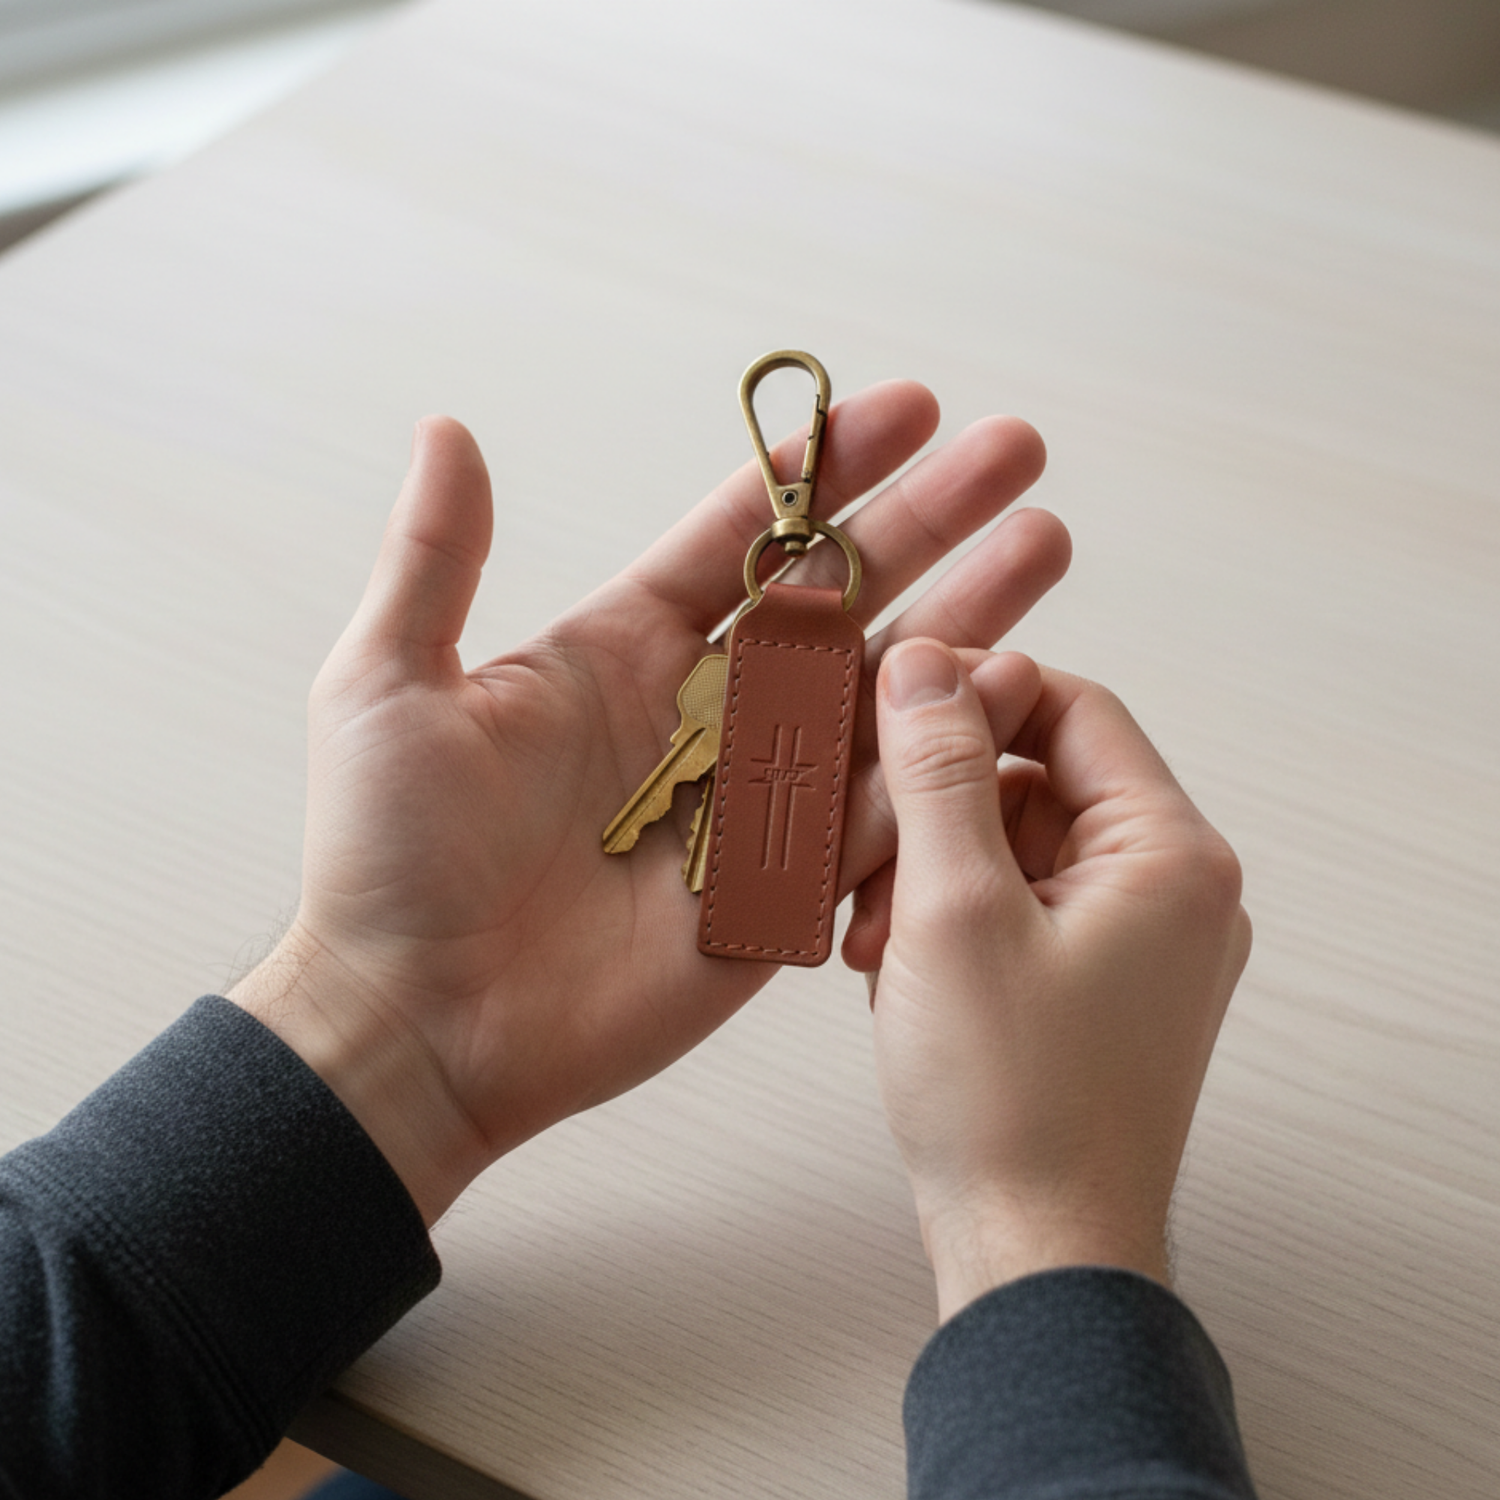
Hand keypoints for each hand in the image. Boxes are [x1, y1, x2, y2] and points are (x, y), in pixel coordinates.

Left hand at [231, 387, 1068, 1222]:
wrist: (421, 1024)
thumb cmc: (386, 859)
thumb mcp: (386, 686)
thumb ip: (436, 559)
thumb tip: (447, 431)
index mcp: (624, 650)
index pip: (746, 537)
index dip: (825, 472)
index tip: (905, 409)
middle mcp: (705, 713)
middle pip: (840, 597)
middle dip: (929, 523)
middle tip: (1015, 455)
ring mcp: (753, 800)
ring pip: (880, 692)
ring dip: (965, 617)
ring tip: (1044, 546)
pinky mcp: (782, 886)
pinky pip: (878, 811)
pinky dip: (942, 753)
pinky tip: (1009, 687)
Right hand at [844, 641, 1249, 1319]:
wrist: (1036, 1255)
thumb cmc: (1009, 1102)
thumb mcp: (953, 910)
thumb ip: (938, 771)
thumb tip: (924, 661)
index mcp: (1171, 856)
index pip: (1073, 707)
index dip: (977, 695)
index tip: (891, 715)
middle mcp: (1173, 892)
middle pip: (1040, 778)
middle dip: (940, 808)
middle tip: (871, 858)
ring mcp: (1139, 944)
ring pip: (1016, 845)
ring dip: (933, 869)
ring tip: (875, 935)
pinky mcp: (1098, 986)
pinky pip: (1018, 906)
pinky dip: (951, 919)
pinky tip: (893, 964)